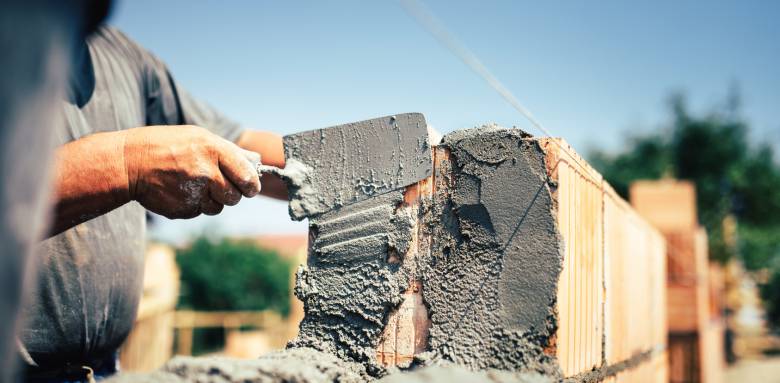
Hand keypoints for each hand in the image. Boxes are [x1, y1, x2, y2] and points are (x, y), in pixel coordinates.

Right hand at [123, 125, 260, 217]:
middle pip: (235, 196)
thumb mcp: (198, 137)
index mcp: (213, 149)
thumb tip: (256, 162)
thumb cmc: (167, 146)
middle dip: (232, 193)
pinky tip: (180, 190)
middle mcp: (206, 172)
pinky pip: (200, 212)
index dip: (251, 185)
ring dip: (213, 200)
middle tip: (221, 186)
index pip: (247, 176)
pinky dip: (195, 204)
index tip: (250, 187)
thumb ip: (228, 151)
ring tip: (195, 184)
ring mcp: (194, 193)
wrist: (129, 163)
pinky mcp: (183, 210)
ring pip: (219, 207)